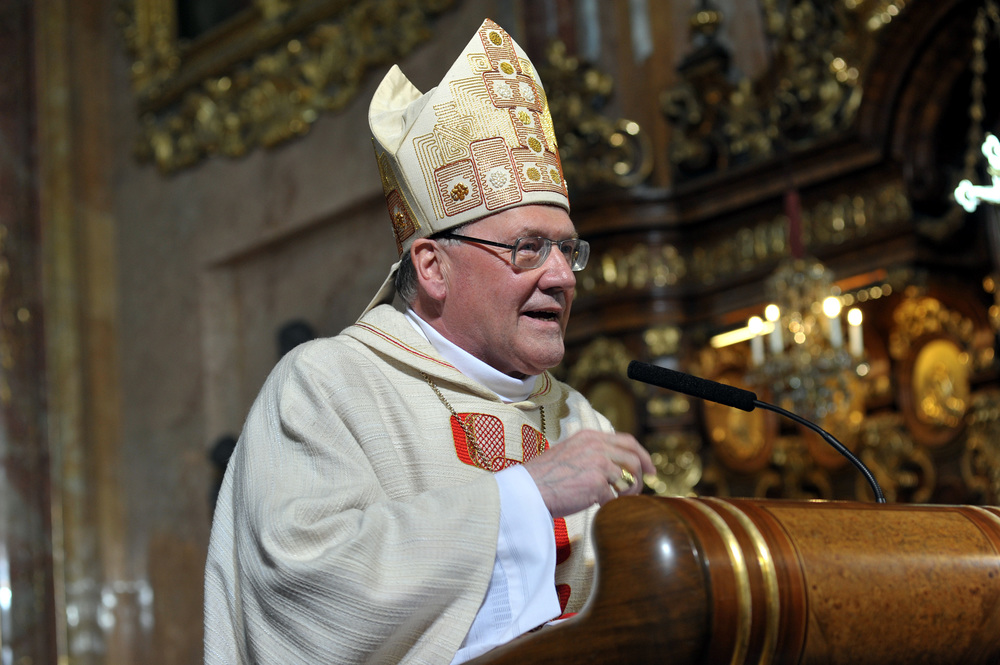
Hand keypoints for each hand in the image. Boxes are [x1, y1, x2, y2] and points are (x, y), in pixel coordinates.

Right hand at [523, 430, 655, 517]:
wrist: (527, 491)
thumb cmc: (544, 478)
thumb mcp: (569, 453)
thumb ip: (590, 454)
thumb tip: (614, 469)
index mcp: (590, 437)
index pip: (626, 440)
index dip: (642, 454)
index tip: (649, 468)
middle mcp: (596, 446)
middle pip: (634, 458)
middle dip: (642, 475)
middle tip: (642, 488)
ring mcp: (598, 463)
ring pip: (630, 478)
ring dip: (629, 492)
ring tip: (619, 500)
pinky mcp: (597, 483)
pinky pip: (615, 497)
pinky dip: (611, 506)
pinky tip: (601, 508)